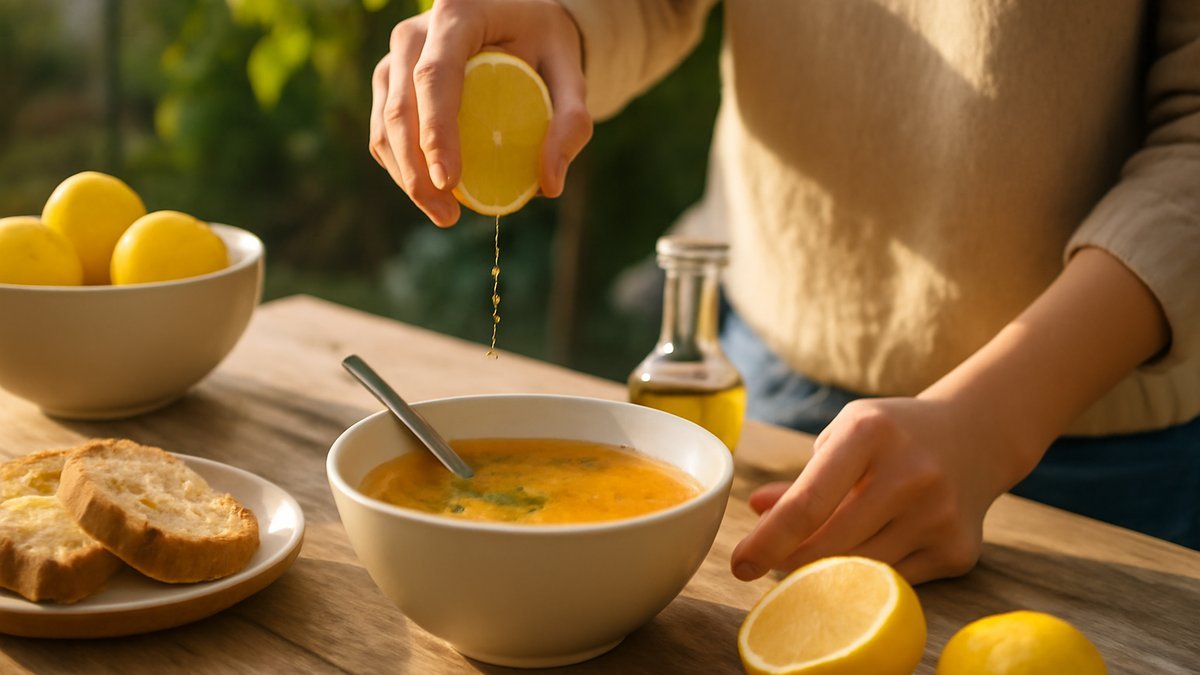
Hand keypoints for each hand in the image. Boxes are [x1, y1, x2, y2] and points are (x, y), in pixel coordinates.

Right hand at [370, 0, 592, 226]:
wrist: (518, 19)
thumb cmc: (545, 43)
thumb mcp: (571, 72)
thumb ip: (571, 122)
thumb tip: (549, 186)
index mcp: (456, 15)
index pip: (434, 76)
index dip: (436, 132)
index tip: (450, 182)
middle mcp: (414, 32)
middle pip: (401, 107)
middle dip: (416, 171)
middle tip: (448, 216)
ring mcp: (395, 57)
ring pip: (384, 124)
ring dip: (406, 177)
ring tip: (444, 214)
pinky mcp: (389, 82)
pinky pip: (384, 132)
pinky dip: (403, 168)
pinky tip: (433, 193)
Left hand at [730, 396, 1034, 584]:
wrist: (977, 436)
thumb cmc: (892, 436)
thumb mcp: (843, 437)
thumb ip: (802, 479)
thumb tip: (756, 510)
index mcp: (869, 434)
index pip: (808, 503)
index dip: (768, 540)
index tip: (740, 565)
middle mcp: (910, 474)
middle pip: (830, 546)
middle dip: (790, 563)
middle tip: (769, 566)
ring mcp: (939, 515)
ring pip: (860, 571)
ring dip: (826, 573)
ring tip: (811, 559)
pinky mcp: (958, 551)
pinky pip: (893, 582)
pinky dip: (868, 577)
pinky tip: (863, 556)